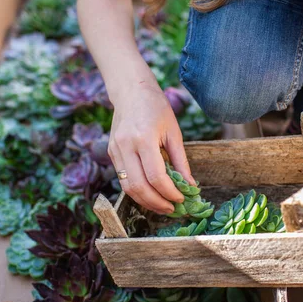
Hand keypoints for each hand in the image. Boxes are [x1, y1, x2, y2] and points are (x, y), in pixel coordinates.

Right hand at [108, 82, 194, 213]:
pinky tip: (151, 195)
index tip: (182, 198)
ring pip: (128, 188)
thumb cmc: (156, 108)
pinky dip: (138, 192)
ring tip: (163, 206)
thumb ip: (180, 161)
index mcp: (143, 138)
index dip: (169, 192)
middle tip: (172, 209)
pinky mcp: (112, 154)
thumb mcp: (174, 132)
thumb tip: (190, 185)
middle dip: (157, 203)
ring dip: (146, 202)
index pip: (155, 176)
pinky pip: (124, 180)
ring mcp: (115, 151)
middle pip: (138, 187)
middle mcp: (125, 146)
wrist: (130, 91)